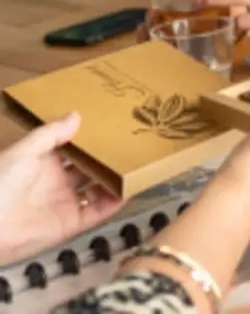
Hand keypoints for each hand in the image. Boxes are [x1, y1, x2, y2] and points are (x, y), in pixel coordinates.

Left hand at [0, 112, 123, 265]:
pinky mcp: (70, 223)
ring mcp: (64, 202)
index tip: (110, 125)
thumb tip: (76, 115)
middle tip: (131, 143)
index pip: (72, 148)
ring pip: (98, 189)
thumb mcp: (23, 152)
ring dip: (115, 179)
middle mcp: (56, 182)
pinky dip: (115, 202)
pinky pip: (98, 211)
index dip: (90, 138)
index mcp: (43, 163)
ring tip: (136, 164)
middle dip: (107, 158)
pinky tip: (129, 189)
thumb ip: (51, 135)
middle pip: (89, 168)